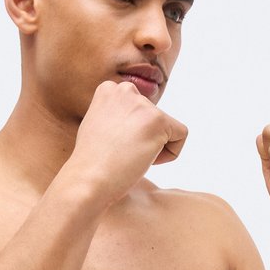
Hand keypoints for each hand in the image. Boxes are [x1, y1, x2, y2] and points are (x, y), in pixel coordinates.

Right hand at [68, 81, 188, 206]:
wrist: (88, 180)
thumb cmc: (91, 164)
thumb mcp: (97, 126)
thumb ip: (116, 116)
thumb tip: (133, 122)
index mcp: (109, 89)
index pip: (138, 110)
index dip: (130, 135)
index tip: (114, 147)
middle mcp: (125, 90)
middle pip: (153, 118)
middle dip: (144, 140)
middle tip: (122, 155)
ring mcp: (142, 105)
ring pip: (167, 129)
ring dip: (154, 149)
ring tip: (130, 158)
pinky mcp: (158, 121)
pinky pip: (181, 136)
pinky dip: (169, 155)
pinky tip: (146, 160)